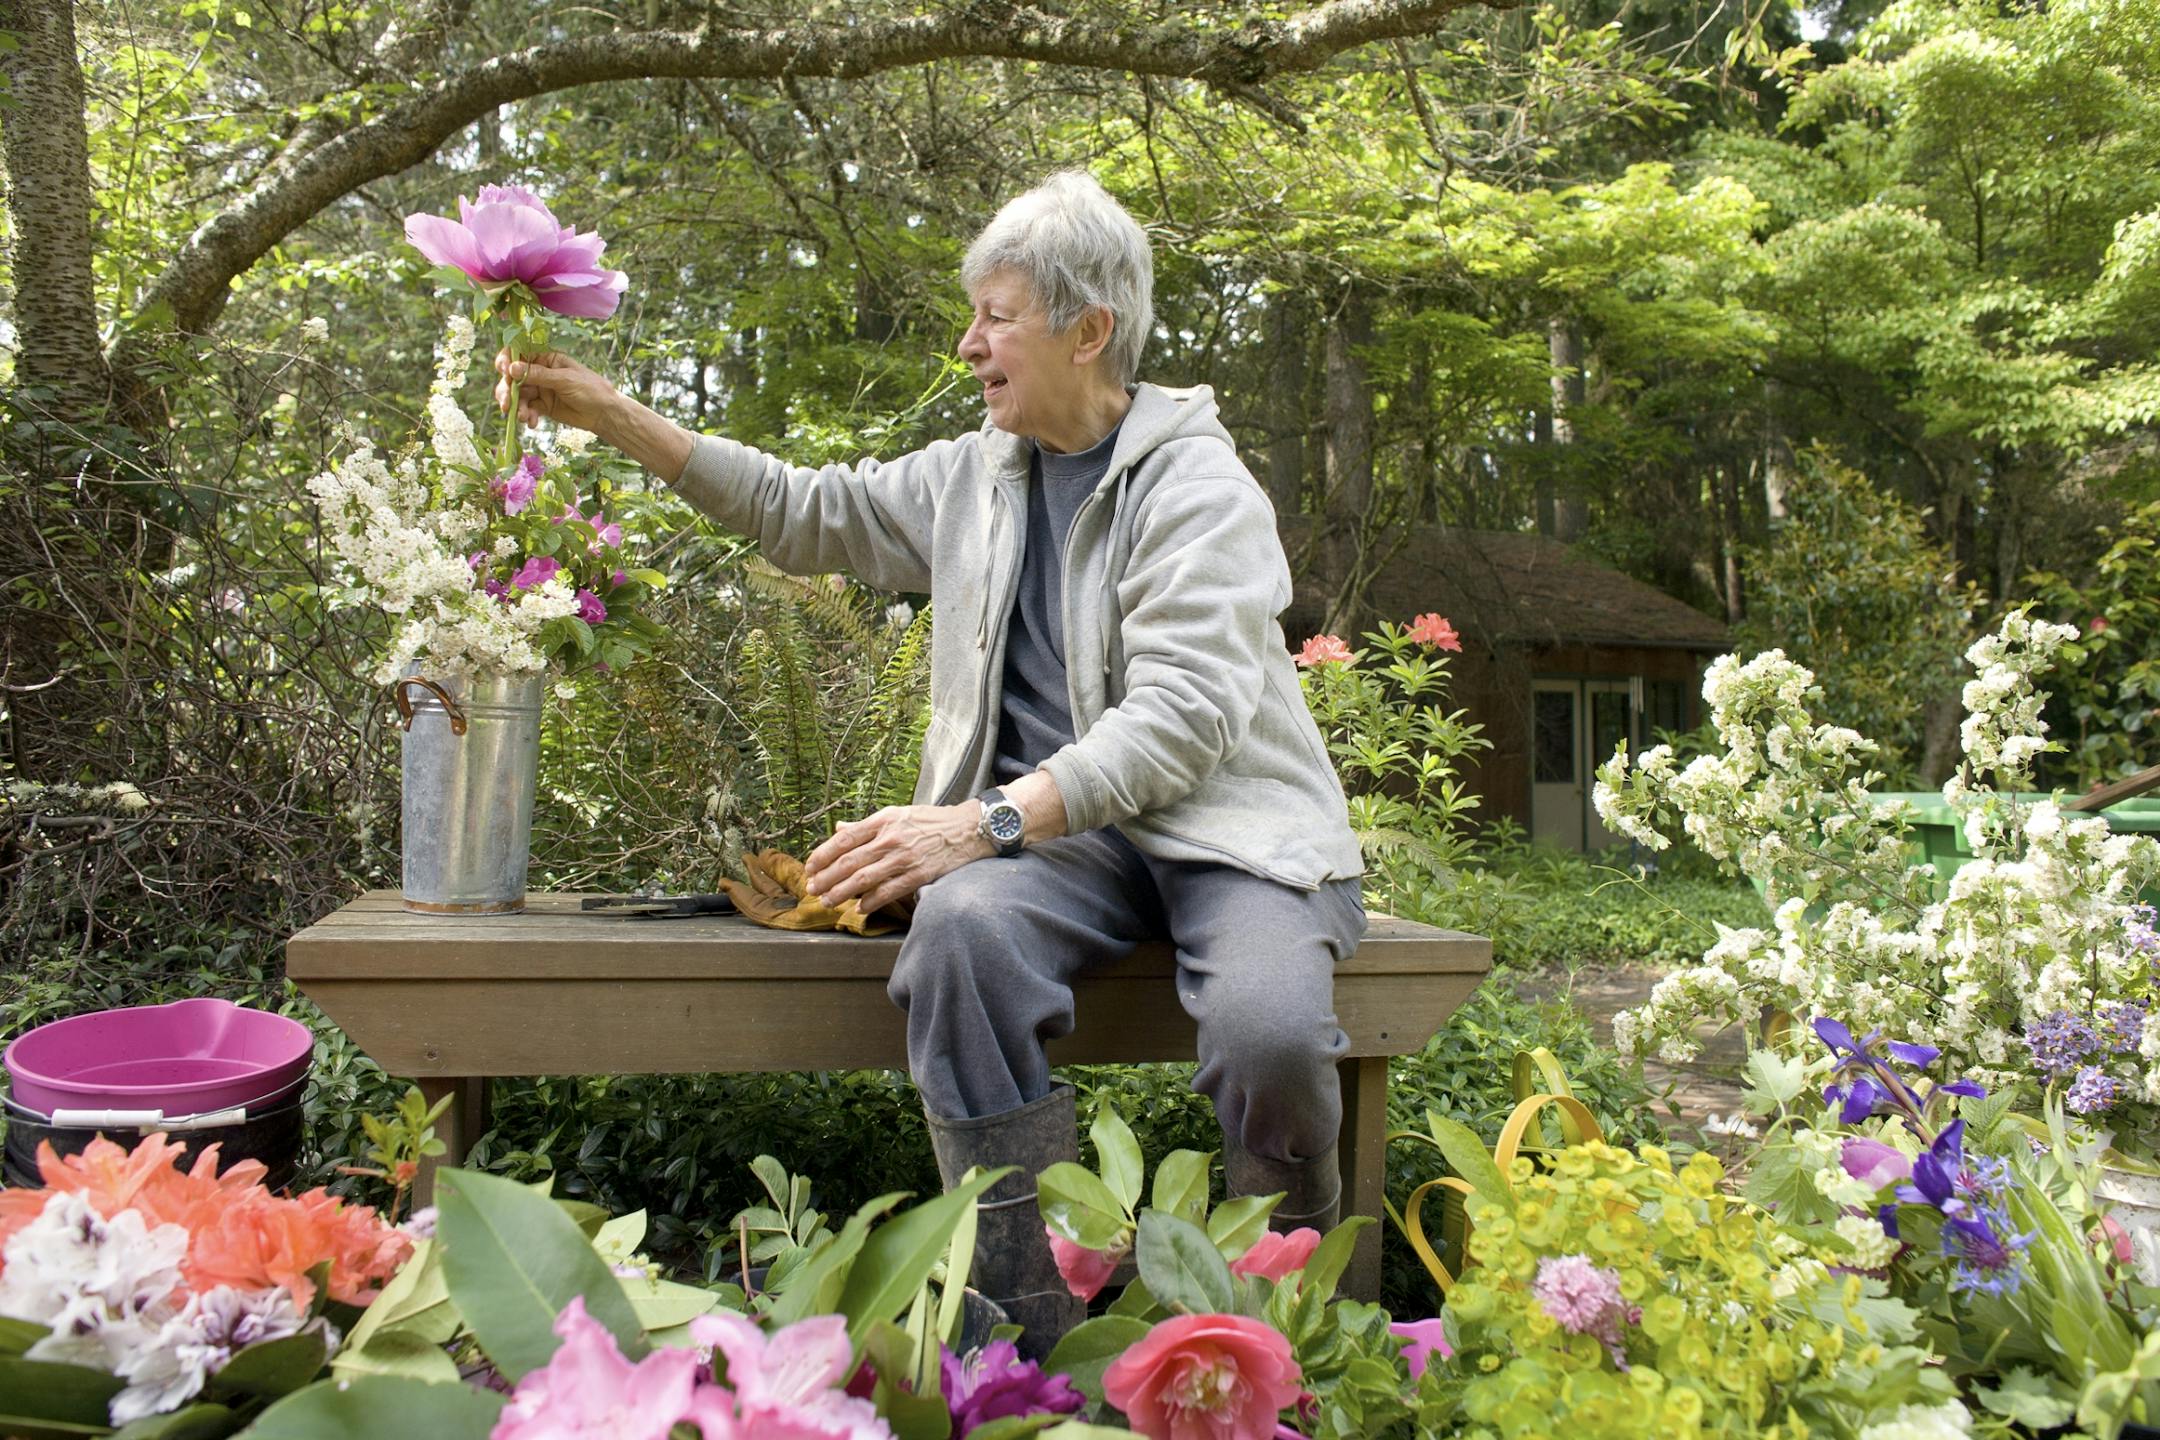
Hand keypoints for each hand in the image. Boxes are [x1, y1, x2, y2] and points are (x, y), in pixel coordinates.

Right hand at [493, 348, 622, 434]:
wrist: (603, 413)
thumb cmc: (590, 388)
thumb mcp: (565, 379)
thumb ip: (539, 375)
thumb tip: (513, 369)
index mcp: (545, 358)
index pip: (519, 353)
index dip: (507, 360)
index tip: (504, 370)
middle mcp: (539, 372)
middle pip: (512, 377)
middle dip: (507, 390)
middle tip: (507, 403)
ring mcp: (539, 389)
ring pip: (517, 395)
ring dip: (516, 406)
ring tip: (522, 416)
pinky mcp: (541, 406)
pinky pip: (526, 409)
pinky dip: (526, 415)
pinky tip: (532, 422)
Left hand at [803, 804, 991, 914]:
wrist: (968, 829)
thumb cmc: (931, 822)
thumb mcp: (898, 814)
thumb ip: (867, 825)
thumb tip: (839, 829)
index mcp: (884, 820)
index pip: (845, 838)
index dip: (823, 854)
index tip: (810, 867)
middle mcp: (891, 838)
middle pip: (849, 861)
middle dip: (826, 877)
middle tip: (812, 889)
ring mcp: (905, 858)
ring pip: (864, 879)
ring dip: (842, 892)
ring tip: (828, 901)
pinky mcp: (919, 875)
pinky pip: (888, 891)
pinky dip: (870, 901)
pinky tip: (859, 907)